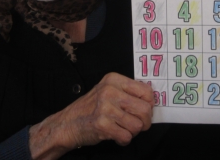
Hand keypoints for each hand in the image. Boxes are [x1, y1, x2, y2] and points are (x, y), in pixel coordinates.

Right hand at [29, 73, 153, 159]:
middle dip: (145, 121)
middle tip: (137, 124)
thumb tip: (151, 101)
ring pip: (137, 125)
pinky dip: (123, 140)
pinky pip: (126, 136)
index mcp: (114, 80)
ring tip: (122, 128)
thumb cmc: (91, 108)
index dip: (149, 104)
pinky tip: (115, 135)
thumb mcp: (107, 90)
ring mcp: (105, 108)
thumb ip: (127, 92)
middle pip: (145, 109)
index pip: (146, 91)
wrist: (67, 123)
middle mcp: (110, 91)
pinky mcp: (102, 125)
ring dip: (132, 132)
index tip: (143, 110)